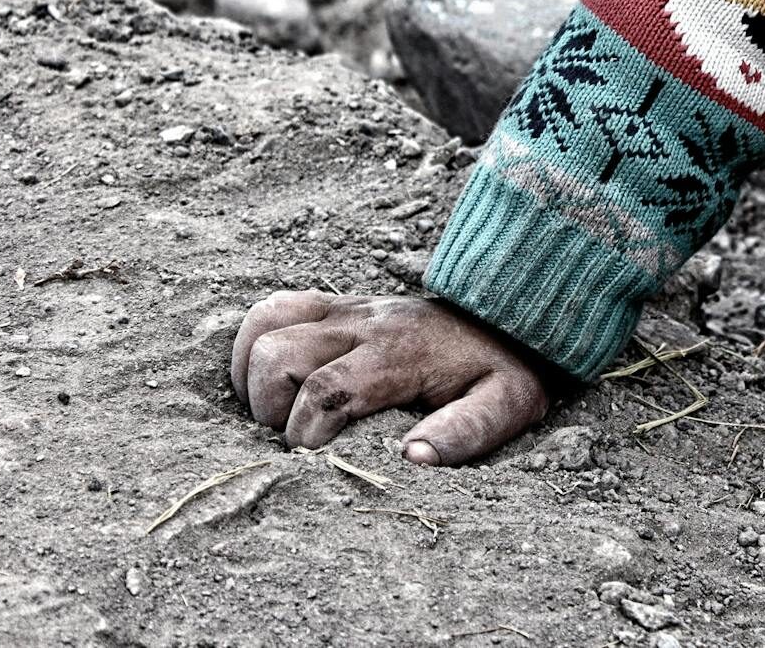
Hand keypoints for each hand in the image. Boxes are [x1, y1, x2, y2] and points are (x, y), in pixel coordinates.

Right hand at [230, 291, 548, 464]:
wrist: (510, 320)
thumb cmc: (503, 373)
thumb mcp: (506, 407)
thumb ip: (465, 433)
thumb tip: (413, 457)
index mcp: (400, 353)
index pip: (326, 389)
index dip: (303, 433)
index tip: (312, 461)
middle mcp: (366, 323)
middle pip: (281, 354)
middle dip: (270, 407)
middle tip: (293, 439)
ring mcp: (348, 308)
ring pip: (266, 325)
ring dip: (254, 375)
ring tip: (276, 413)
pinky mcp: (339, 303)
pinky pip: (275, 308)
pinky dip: (254, 343)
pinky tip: (270, 381)